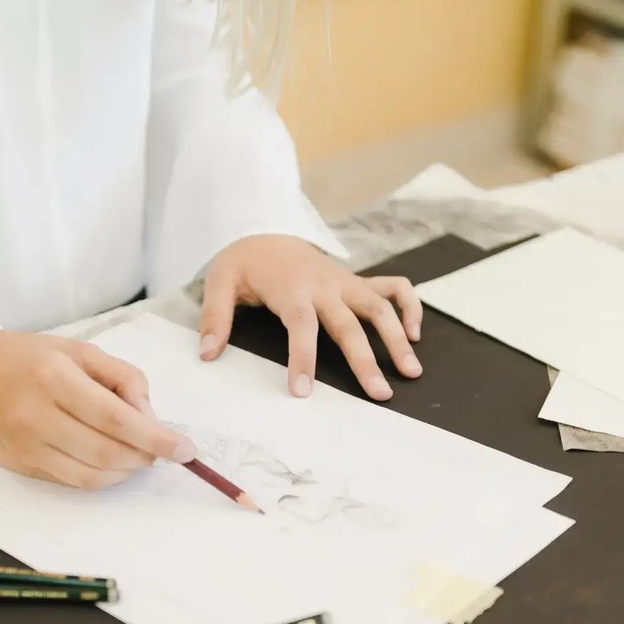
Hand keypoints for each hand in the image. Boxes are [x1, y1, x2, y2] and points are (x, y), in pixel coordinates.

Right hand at [0, 331, 192, 488]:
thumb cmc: (27, 358)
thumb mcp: (79, 350)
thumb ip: (122, 378)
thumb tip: (150, 418)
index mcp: (56, 378)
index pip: (116, 418)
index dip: (156, 438)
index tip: (184, 449)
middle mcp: (38, 415)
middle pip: (107, 452)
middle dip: (145, 457)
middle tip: (164, 452)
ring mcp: (27, 445)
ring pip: (91, 474)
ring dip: (125, 471)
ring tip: (138, 456)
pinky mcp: (21, 465)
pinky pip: (72, 481)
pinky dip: (102, 477)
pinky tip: (112, 464)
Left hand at [197, 235, 422, 400]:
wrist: (265, 229)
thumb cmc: (243, 262)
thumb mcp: (219, 283)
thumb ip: (214, 318)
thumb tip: (207, 354)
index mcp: (291, 289)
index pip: (301, 325)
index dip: (303, 357)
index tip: (303, 392)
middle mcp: (325, 285)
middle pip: (350, 323)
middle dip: (367, 360)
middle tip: (380, 394)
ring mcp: (345, 282)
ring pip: (380, 307)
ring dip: (398, 338)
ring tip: (411, 372)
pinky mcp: (356, 281)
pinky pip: (394, 287)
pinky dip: (410, 306)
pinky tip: (416, 335)